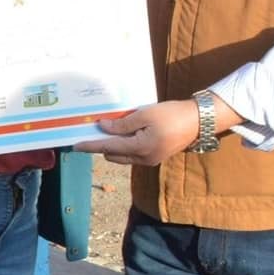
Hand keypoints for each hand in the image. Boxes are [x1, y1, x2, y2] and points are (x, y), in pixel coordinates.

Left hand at [74, 100, 200, 165]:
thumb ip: (122, 124)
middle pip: (113, 154)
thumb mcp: (144, 115)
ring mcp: (150, 160)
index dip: (90, 145)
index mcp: (140, 148)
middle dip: (100, 145)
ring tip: (106, 131)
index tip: (74, 145)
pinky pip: (133, 154)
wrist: (199, 121)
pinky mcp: (156, 157)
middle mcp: (144, 159)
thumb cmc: (172, 114)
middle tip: (91, 131)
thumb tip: (102, 127)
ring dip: (113, 146)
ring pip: (123, 156)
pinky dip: (124, 146)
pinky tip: (123, 133)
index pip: (107, 147)